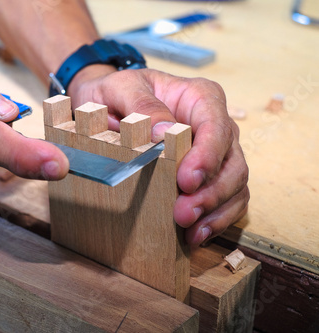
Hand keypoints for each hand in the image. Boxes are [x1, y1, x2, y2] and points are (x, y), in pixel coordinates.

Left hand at [68, 65, 249, 245]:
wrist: (110, 103)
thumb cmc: (119, 92)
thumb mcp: (121, 88)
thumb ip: (142, 105)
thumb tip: (164, 132)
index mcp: (201, 98)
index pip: (216, 126)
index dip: (207, 157)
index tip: (187, 180)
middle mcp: (215, 125)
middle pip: (232, 162)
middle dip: (212, 193)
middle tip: (183, 214)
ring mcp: (215, 152)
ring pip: (235, 186)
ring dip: (216, 212)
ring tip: (191, 232)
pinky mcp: (208, 175)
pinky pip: (226, 200)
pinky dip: (215, 219)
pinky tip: (196, 234)